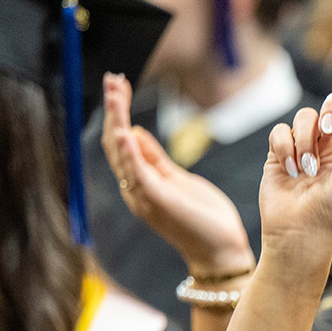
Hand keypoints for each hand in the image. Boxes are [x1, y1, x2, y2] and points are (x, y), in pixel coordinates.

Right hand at [101, 74, 254, 275]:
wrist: (219, 251)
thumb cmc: (202, 217)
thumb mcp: (179, 179)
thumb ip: (155, 159)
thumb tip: (135, 133)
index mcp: (140, 181)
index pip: (121, 141)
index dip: (117, 112)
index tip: (118, 85)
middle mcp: (135, 188)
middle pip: (115, 142)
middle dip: (113, 109)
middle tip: (112, 79)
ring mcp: (143, 196)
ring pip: (122, 152)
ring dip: (117, 120)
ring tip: (116, 93)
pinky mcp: (157, 202)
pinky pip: (138, 174)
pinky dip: (130, 152)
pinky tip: (127, 131)